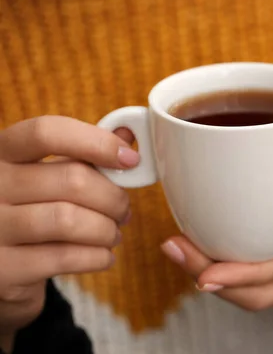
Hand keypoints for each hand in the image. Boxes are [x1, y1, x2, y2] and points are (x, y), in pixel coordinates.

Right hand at [0, 116, 138, 348]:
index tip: (130, 159)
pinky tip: (103, 256)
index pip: (47, 132)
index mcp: (3, 151)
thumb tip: (128, 133)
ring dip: (106, 229)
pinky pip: (64, 257)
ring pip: (69, 220)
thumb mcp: (51, 172)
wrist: (1, 262)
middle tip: (123, 210)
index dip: (96, 142)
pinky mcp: (3, 268)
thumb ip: (87, 151)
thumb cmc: (34, 206)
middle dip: (113, 197)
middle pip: (72, 180)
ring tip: (113, 234)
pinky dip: (96, 257)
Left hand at [160, 139, 272, 310]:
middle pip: (263, 291)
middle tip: (174, 250)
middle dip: (216, 279)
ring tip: (178, 251)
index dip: (243, 276)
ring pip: (257, 293)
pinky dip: (228, 273)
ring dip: (216, 280)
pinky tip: (202, 250)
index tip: (204, 272)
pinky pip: (258, 282)